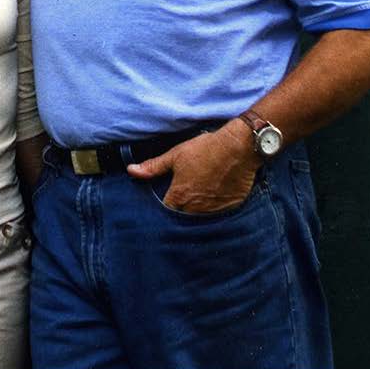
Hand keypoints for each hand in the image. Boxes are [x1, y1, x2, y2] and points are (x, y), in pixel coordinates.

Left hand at [126, 122, 259, 214]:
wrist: (237, 148)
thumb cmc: (205, 149)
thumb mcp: (176, 155)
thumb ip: (153, 167)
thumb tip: (131, 171)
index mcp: (180, 196)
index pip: (166, 211)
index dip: (164, 208)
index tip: (166, 202)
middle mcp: (196, 208)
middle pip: (183, 218)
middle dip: (181, 214)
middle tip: (183, 204)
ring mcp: (214, 211)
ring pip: (201, 219)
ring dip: (197, 215)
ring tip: (198, 204)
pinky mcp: (229, 209)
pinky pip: (218, 217)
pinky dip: (214, 212)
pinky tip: (215, 202)